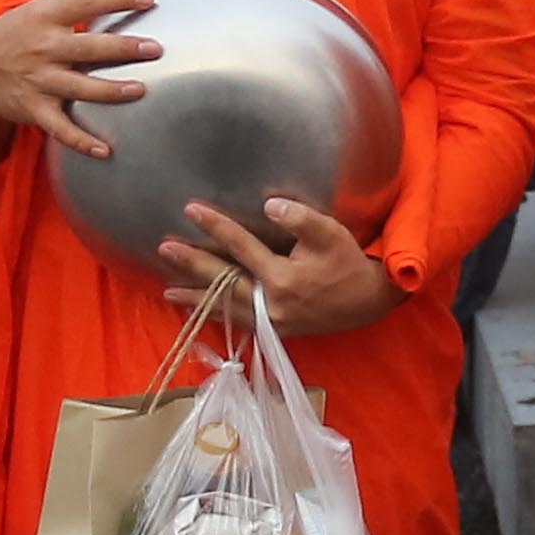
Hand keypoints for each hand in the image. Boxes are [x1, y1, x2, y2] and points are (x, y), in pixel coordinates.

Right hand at [0, 0, 158, 162]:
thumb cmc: (14, 33)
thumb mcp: (41, 6)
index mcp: (45, 16)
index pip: (86, 3)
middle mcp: (43, 47)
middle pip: (87, 47)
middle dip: (122, 48)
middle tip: (155, 48)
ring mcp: (39, 80)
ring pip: (79, 87)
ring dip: (110, 90)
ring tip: (139, 89)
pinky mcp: (33, 109)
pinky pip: (60, 129)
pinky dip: (81, 142)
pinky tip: (106, 151)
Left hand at [160, 198, 405, 339]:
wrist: (369, 302)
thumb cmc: (348, 263)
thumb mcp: (330, 233)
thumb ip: (300, 218)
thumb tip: (269, 205)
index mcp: (282, 278)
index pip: (240, 247)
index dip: (215, 226)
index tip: (191, 209)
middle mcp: (271, 304)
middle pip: (223, 282)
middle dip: (192, 264)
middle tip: (165, 248)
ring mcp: (271, 321)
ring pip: (225, 308)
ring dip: (196, 297)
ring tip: (167, 289)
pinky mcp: (276, 330)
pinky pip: (237, 323)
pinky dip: (216, 316)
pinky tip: (200, 311)